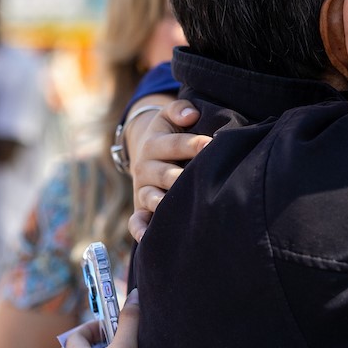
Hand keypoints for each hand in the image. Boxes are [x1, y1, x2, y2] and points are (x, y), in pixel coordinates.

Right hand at [129, 100, 210, 239]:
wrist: (146, 151)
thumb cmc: (169, 133)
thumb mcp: (169, 116)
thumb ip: (179, 110)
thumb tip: (191, 114)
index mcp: (155, 144)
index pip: (173, 144)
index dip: (192, 144)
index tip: (212, 144)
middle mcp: (146, 167)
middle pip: (165, 173)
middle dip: (182, 176)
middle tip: (202, 177)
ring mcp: (143, 188)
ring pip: (151, 196)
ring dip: (163, 202)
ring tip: (178, 206)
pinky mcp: (141, 206)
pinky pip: (136, 220)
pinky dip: (140, 228)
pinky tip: (148, 237)